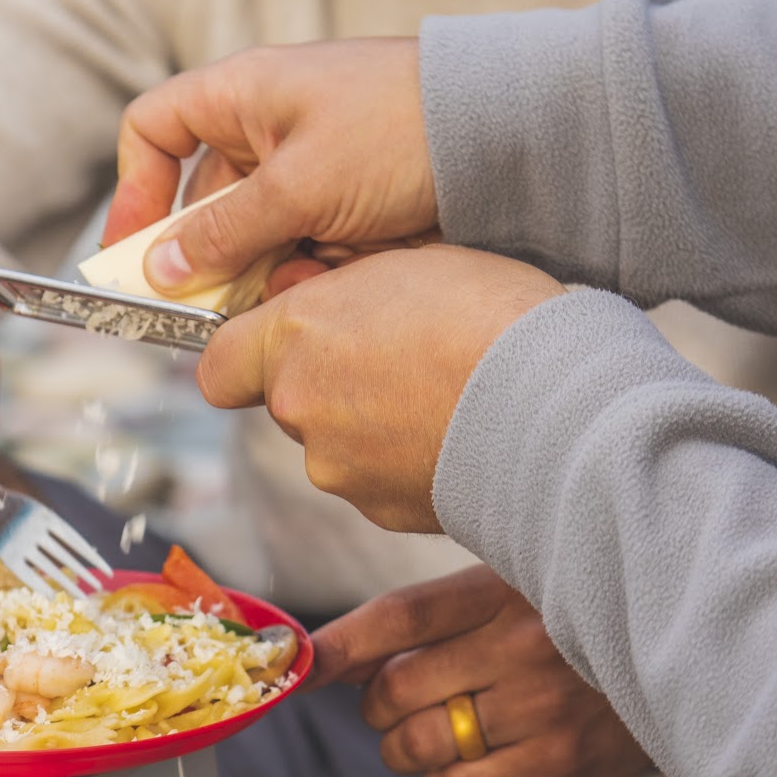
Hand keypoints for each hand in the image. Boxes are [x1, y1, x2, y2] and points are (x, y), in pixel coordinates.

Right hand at [108, 38, 437, 297]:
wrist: (508, 132)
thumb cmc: (400, 127)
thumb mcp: (301, 185)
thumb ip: (228, 231)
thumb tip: (163, 269)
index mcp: (242, 96)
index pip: (154, 130)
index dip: (135, 189)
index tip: (133, 252)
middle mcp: (268, 129)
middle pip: (205, 201)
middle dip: (207, 255)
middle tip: (208, 307)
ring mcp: (310, 168)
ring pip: (256, 235)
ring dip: (263, 272)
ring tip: (291, 291)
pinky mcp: (348, 204)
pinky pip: (304, 246)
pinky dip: (310, 271)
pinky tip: (334, 285)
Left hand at [198, 244, 563, 531]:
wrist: (558, 403)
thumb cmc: (491, 317)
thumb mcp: (405, 265)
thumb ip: (342, 293)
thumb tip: (322, 306)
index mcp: (295, 338)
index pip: (218, 364)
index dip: (249, 355)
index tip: (286, 344)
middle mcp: (300, 409)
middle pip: (286, 401)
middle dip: (326, 384)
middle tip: (395, 358)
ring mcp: (338, 468)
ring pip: (333, 444)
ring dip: (368, 425)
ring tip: (438, 395)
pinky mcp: (380, 511)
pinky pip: (376, 481)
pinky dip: (403, 462)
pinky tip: (454, 433)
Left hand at [312, 566, 652, 776]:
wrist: (672, 663)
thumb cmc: (563, 624)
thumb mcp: (505, 593)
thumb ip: (426, 620)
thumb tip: (335, 655)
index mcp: (501, 588)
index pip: (399, 615)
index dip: (340, 642)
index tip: (299, 662)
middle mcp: (520, 642)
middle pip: (397, 687)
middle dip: (376, 704)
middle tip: (391, 703)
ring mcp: (542, 704)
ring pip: (420, 742)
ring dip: (400, 747)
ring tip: (420, 735)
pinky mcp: (560, 759)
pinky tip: (460, 761)